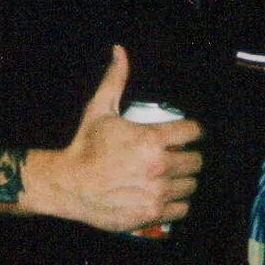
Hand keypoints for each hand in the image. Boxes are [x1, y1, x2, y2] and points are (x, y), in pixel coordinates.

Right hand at [22, 46, 201, 234]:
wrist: (68, 184)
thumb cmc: (85, 147)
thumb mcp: (99, 110)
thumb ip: (115, 80)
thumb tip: (120, 51)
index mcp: (151, 139)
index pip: (193, 131)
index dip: (193, 131)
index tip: (189, 134)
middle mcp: (158, 166)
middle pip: (196, 161)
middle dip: (189, 157)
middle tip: (178, 157)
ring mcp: (157, 192)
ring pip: (190, 185)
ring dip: (184, 180)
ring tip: (172, 176)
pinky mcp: (152, 213)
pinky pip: (181, 208)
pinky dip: (177, 203)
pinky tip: (168, 196)